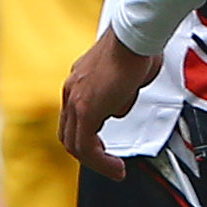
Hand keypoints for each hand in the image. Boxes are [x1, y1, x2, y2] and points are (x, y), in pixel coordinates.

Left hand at [59, 30, 160, 169]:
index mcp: (79, 80)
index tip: (104, 147)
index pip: (74, 117)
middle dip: (88, 154)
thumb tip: (119, 106)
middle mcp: (71, 89)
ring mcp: (75, 100)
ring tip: (115, 170)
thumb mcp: (126, 75)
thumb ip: (120, 93)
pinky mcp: (86, 110)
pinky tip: (116, 168)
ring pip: (75, 144)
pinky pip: (87, 146)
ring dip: (96, 162)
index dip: (88, 136)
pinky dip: (101, 162)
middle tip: (108, 164)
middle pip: (69, 133)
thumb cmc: (137, 46)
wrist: (134, 35)